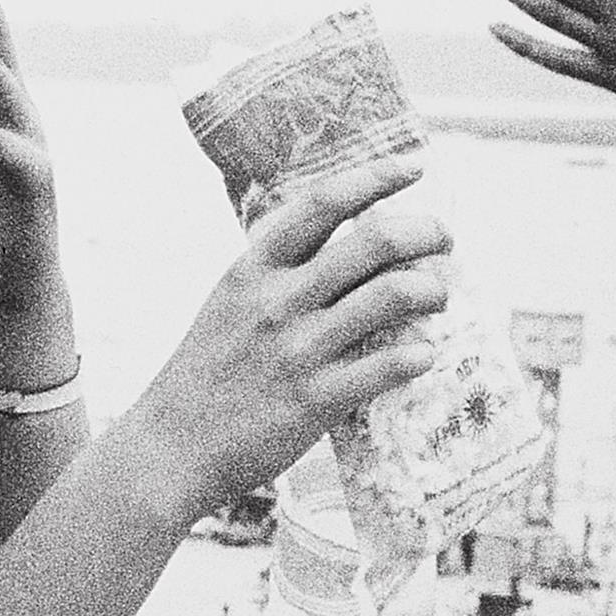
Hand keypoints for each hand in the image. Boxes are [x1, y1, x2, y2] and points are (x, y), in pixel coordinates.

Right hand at [147, 157, 451, 509]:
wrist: (172, 448)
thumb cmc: (207, 373)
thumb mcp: (229, 302)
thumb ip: (278, 270)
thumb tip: (343, 242)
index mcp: (254, 267)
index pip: (324, 201)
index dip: (377, 176)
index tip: (413, 168)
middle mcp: (279, 300)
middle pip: (376, 241)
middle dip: (427, 232)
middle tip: (444, 242)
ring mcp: (300, 350)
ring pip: (395, 295)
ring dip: (434, 290)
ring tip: (440, 298)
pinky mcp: (318, 399)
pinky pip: (392, 364)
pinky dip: (421, 353)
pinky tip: (424, 354)